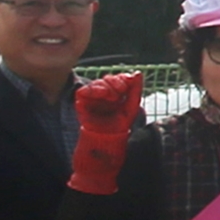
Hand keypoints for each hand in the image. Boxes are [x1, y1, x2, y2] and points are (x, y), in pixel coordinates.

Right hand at [68, 69, 142, 191]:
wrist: (104, 147)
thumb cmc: (117, 132)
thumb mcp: (130, 109)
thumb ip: (134, 91)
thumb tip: (138, 73)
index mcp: (117, 97)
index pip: (119, 80)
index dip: (123, 78)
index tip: (129, 82)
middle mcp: (104, 98)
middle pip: (107, 79)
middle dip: (115, 81)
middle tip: (121, 90)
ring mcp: (92, 101)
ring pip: (96, 84)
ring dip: (105, 86)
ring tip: (112, 96)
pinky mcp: (81, 105)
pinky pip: (83, 92)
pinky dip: (92, 90)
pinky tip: (101, 95)